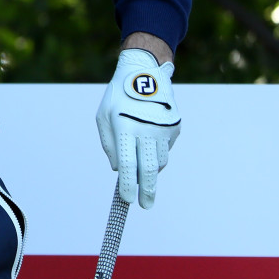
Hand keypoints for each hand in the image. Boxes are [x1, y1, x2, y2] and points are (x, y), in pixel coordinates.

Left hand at [96, 48, 179, 208]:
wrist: (144, 72)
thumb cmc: (118, 97)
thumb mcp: (103, 117)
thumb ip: (109, 144)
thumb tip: (118, 170)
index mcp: (124, 126)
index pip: (127, 164)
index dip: (128, 185)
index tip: (128, 201)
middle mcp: (146, 129)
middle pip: (148, 169)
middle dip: (147, 191)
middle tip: (145, 205)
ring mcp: (163, 129)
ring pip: (159, 162)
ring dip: (150, 170)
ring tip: (141, 168)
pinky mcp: (174, 127)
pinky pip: (165, 149)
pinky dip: (156, 152)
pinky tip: (148, 140)